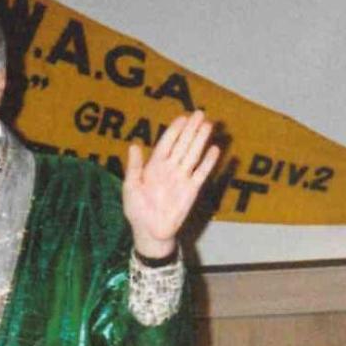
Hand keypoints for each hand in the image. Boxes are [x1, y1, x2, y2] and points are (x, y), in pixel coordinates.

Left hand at [122, 110, 220, 257]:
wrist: (150, 232)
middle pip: (183, 145)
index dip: (175, 131)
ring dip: (200, 140)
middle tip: (200, 114)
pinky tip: (214, 149)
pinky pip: (201, 173)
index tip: (183, 118)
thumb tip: (134, 145)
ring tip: (209, 125)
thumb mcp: (131, 188)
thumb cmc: (137, 210)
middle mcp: (170, 169)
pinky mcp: (191, 190)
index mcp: (154, 166)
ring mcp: (182, 178)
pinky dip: (208, 162)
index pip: (167, 143)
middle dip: (191, 130)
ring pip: (193, 155)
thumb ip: (134, 167)